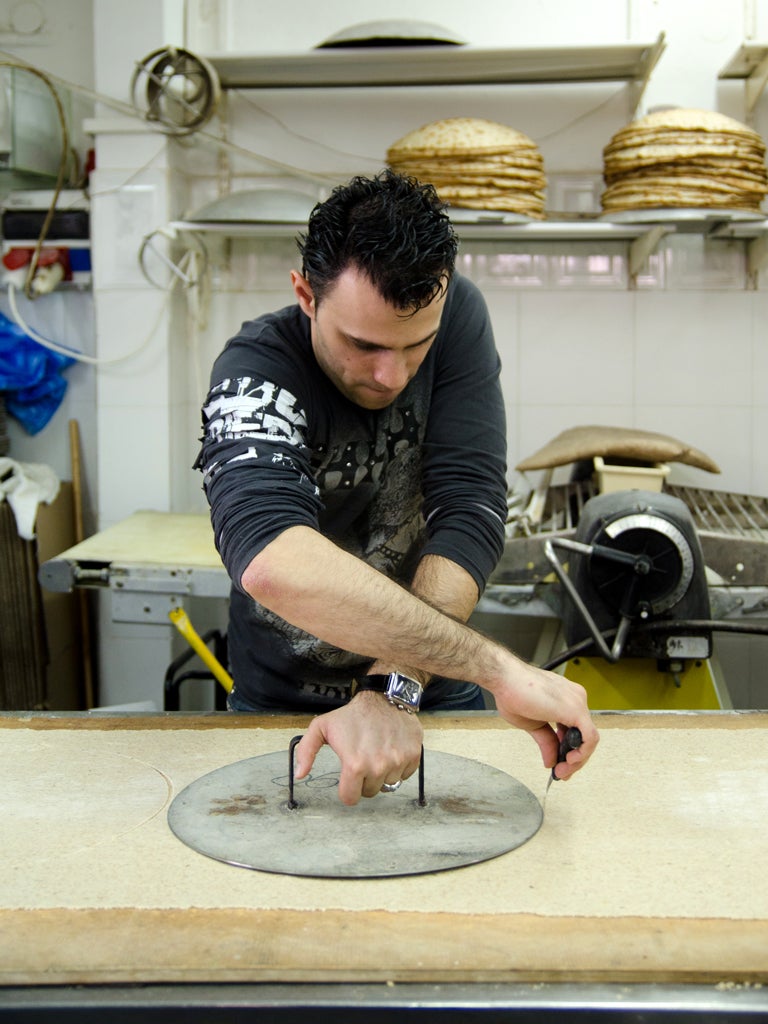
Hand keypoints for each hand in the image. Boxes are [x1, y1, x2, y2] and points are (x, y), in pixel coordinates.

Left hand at [293, 691, 423, 804]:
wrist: (384, 696)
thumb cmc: (352, 714)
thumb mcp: (322, 727)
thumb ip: (307, 751)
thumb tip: (300, 774)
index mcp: (355, 764)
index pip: (350, 798)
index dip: (347, 790)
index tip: (348, 778)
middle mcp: (378, 766)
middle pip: (370, 792)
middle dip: (365, 780)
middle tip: (363, 759)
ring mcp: (398, 762)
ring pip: (389, 784)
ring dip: (383, 773)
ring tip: (378, 751)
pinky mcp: (413, 756)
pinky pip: (405, 775)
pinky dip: (399, 766)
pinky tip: (391, 749)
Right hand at [491, 659, 598, 779]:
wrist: (504, 679)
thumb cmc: (512, 692)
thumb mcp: (532, 724)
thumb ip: (546, 741)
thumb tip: (551, 760)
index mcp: (566, 700)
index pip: (576, 730)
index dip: (570, 750)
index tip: (560, 764)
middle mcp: (575, 699)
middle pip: (584, 735)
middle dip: (574, 758)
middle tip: (562, 773)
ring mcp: (577, 702)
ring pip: (590, 738)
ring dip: (577, 759)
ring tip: (563, 771)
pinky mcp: (576, 709)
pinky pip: (590, 737)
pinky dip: (582, 753)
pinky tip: (569, 761)